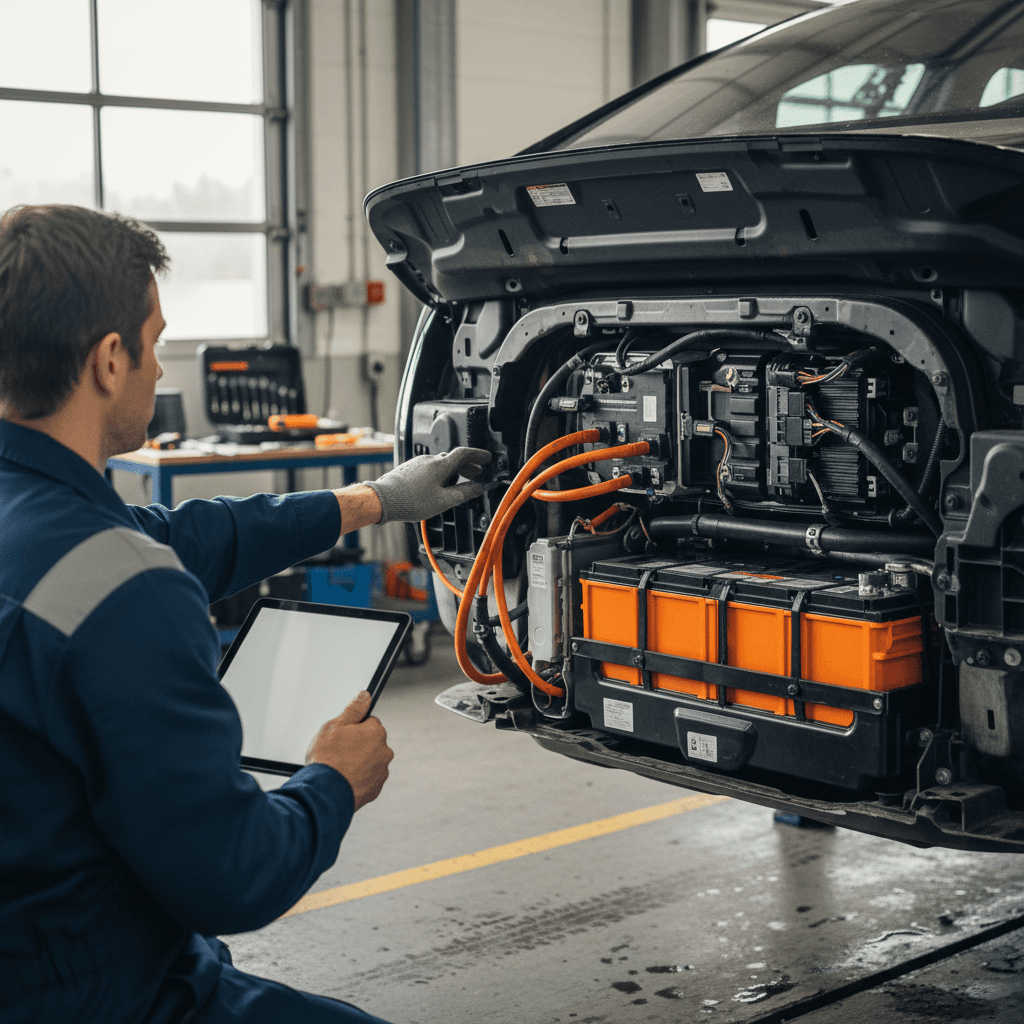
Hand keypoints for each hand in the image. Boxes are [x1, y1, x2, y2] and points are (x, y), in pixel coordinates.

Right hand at [305, 691, 393, 810]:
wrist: (324, 793)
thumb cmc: (327, 759)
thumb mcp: (335, 726)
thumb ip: (354, 709)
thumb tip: (365, 696)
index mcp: (376, 733)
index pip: (369, 722)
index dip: (353, 728)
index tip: (343, 736)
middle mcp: (384, 752)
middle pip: (371, 742)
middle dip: (358, 745)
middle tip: (339, 752)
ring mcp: (381, 772)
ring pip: (370, 760)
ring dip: (359, 762)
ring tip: (340, 767)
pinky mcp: (376, 789)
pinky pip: (368, 778)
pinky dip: (359, 777)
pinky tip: (344, 778)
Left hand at [366, 447, 491, 523]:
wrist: (382, 500)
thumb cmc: (410, 501)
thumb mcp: (443, 501)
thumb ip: (463, 493)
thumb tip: (477, 488)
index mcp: (440, 465)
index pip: (464, 454)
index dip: (478, 455)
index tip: (486, 458)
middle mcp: (429, 460)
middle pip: (453, 458)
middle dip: (467, 465)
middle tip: (477, 473)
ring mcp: (417, 463)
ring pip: (441, 463)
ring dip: (453, 470)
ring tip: (459, 481)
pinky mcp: (409, 469)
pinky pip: (430, 467)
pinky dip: (441, 473)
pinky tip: (439, 485)